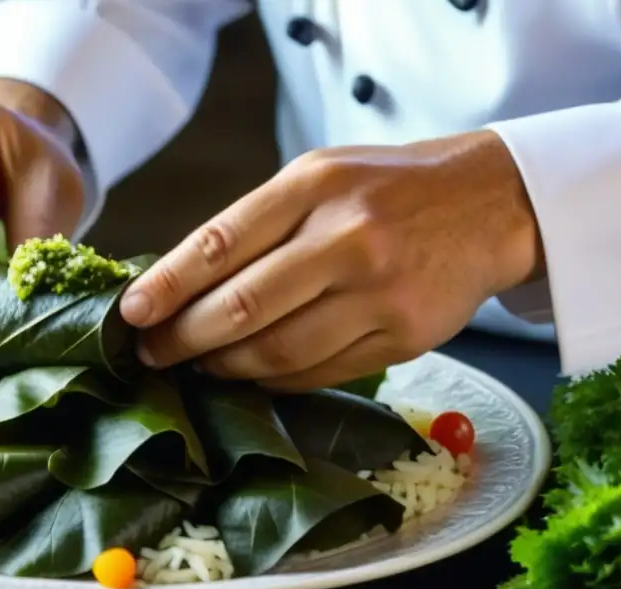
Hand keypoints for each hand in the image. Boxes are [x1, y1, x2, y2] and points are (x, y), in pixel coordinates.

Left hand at [120, 130, 542, 390]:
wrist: (490, 203)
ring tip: (200, 364)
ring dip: (226, 367)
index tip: (130, 314)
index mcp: (315, 187)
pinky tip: (251, 374)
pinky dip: (274, 382)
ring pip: (278, 352)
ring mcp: (379, 294)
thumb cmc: (386, 188)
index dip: (166, 285)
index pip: (220, 242)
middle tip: (152, 353)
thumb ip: (257, 223)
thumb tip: (178, 282)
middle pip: (242, 308)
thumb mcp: (320, 176)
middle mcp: (347, 239)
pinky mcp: (404, 338)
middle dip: (183, 339)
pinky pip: (319, 374)